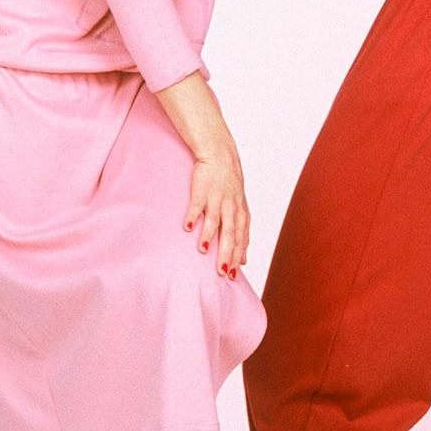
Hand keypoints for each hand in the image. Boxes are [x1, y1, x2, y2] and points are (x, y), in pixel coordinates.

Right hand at [183, 141, 250, 277]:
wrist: (220, 155)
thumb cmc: (229, 186)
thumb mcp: (240, 209)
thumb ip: (241, 234)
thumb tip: (243, 260)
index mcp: (241, 214)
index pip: (241, 239)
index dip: (237, 257)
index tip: (232, 275)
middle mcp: (231, 207)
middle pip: (230, 234)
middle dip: (226, 253)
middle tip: (221, 271)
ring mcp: (217, 198)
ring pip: (216, 220)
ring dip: (209, 236)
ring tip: (202, 250)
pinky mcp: (202, 189)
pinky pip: (197, 204)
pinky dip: (193, 215)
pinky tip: (187, 227)